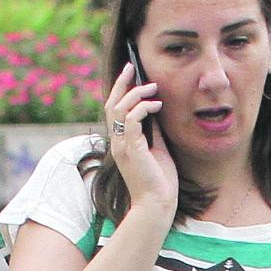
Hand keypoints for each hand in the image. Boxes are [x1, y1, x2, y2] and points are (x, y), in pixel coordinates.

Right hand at [102, 62, 174, 217]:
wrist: (157, 204)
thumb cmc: (159, 181)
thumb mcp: (157, 148)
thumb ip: (152, 130)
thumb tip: (155, 110)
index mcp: (121, 142)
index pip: (113, 110)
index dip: (120, 90)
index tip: (130, 74)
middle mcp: (117, 143)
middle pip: (111, 104)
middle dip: (122, 83)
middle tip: (132, 66)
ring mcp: (121, 146)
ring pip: (119, 108)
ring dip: (137, 93)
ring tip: (153, 88)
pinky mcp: (131, 149)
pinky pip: (131, 119)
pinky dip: (143, 107)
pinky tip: (157, 105)